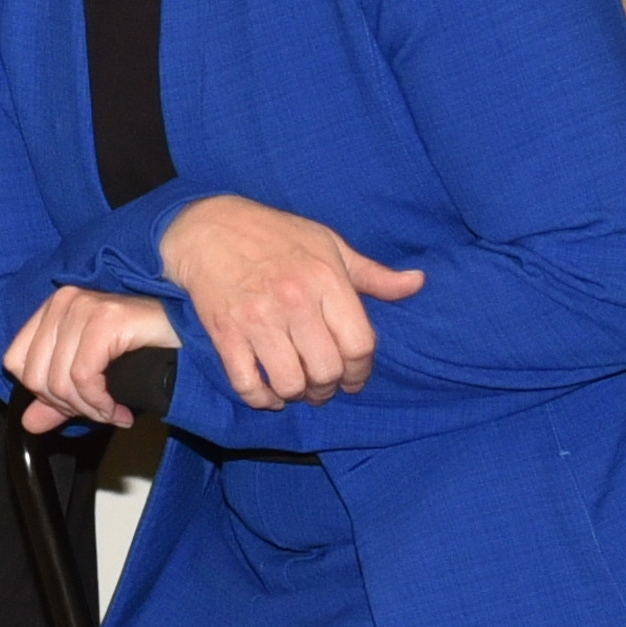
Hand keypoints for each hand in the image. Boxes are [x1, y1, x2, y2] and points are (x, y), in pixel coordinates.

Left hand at [0, 281, 179, 432]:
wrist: (194, 336)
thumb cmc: (150, 351)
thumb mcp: (96, 378)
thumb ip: (60, 399)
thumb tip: (28, 423)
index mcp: (54, 307)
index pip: (15, 361)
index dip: (43, 394)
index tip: (76, 406)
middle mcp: (65, 301)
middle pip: (34, 375)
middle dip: (68, 407)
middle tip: (100, 412)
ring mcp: (84, 306)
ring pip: (59, 381)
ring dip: (89, 410)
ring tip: (113, 412)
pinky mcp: (105, 319)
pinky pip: (83, 378)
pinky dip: (100, 404)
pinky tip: (120, 410)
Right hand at [156, 193, 425, 410]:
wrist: (207, 228)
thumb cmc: (275, 236)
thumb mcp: (329, 245)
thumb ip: (373, 274)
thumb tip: (418, 283)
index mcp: (326, 278)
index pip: (360, 344)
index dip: (362, 371)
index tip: (354, 377)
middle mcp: (294, 301)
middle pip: (326, 370)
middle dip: (329, 388)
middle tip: (324, 386)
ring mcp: (257, 319)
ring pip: (291, 383)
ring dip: (298, 394)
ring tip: (298, 387)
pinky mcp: (225, 333)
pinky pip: (248, 385)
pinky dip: (262, 399)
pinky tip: (270, 393)